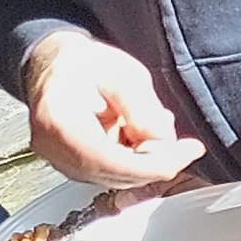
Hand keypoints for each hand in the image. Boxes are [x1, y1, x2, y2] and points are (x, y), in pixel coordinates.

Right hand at [22, 29, 203, 186]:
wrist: (51, 63)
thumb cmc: (80, 62)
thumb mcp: (122, 74)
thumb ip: (143, 110)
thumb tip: (164, 144)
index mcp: (60, 121)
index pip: (114, 162)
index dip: (157, 164)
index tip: (188, 153)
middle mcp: (53, 148)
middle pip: (118, 174)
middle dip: (157, 161)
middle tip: (185, 144)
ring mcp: (58, 159)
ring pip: (117, 177)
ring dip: (145, 159)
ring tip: (155, 125)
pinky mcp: (68, 164)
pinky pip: (109, 172)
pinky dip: (132, 159)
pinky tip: (138, 134)